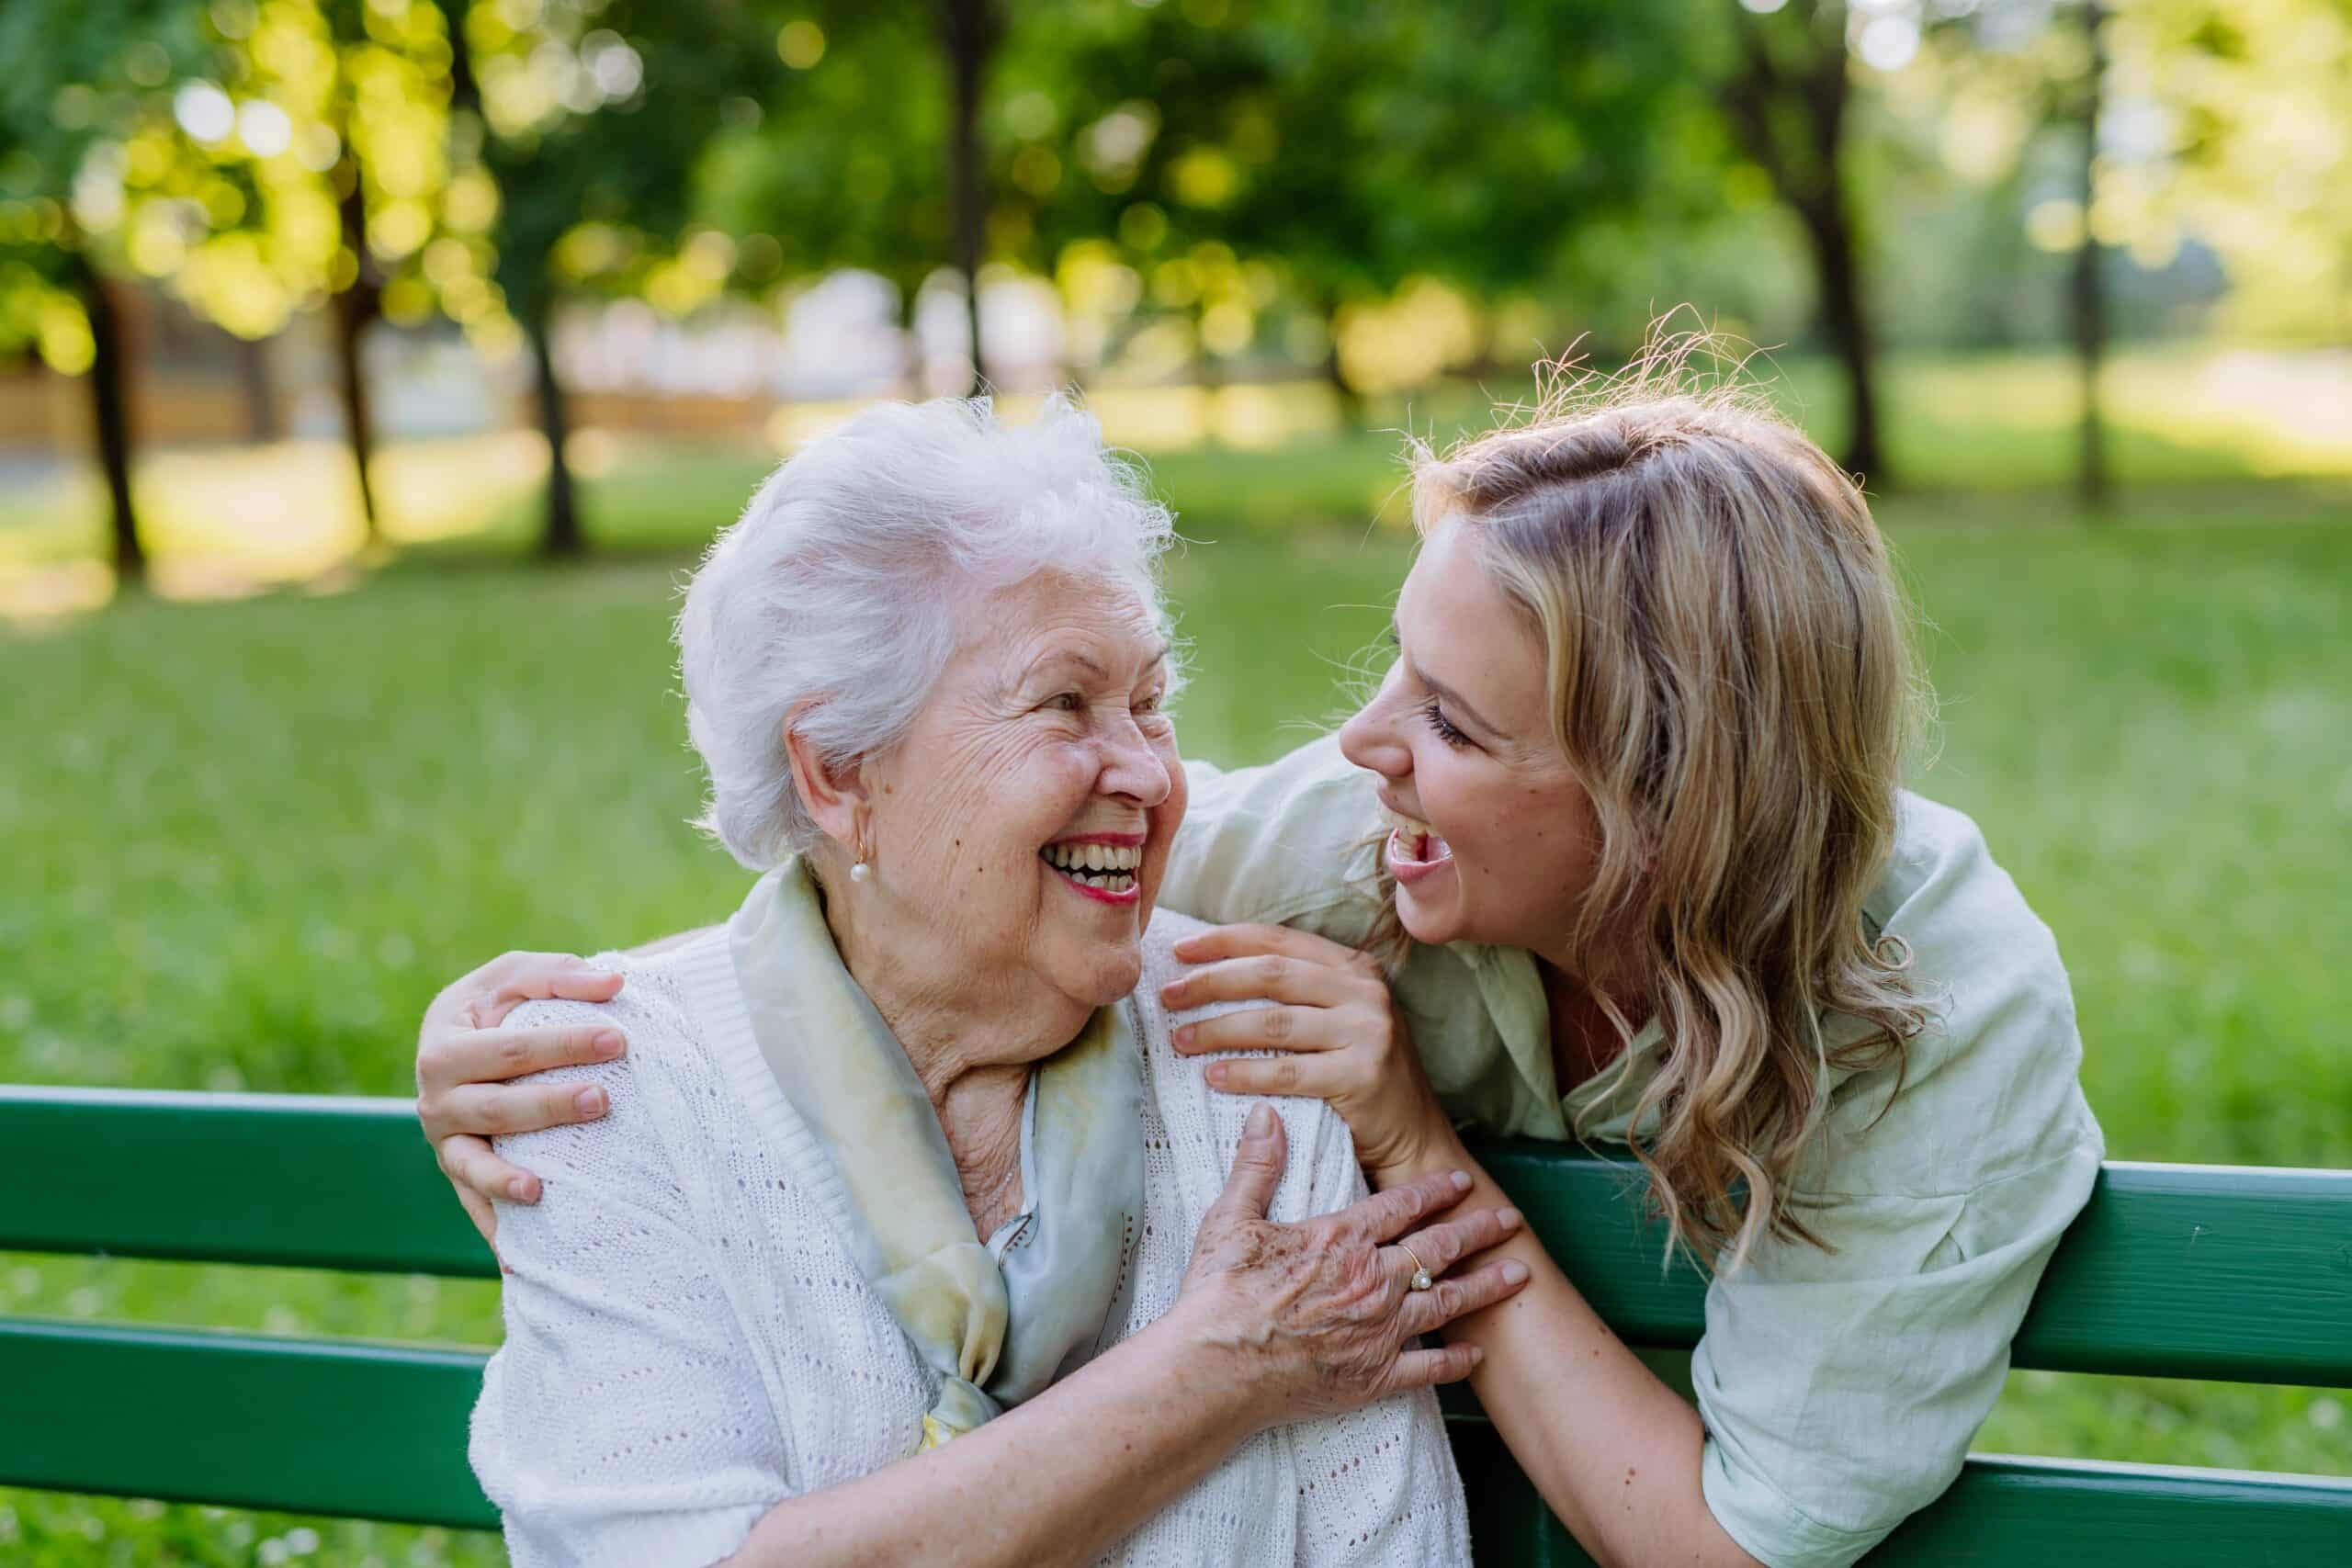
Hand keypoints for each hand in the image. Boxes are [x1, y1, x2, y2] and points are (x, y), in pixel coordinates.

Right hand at [414, 950, 627, 1254]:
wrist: (469, 1041)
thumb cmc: (500, 1005)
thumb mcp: (519, 976)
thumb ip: (562, 975)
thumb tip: (616, 984)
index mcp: (445, 1043)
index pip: (509, 1049)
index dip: (563, 1044)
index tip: (619, 1040)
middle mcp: (436, 1098)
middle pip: (495, 1108)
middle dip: (549, 1106)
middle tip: (603, 1100)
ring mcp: (446, 1142)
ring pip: (472, 1164)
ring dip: (506, 1178)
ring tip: (539, 1189)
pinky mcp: (459, 1175)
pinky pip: (475, 1207)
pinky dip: (495, 1232)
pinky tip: (519, 1261)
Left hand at [1162, 923, 1447, 1180]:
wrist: (1413, 1135)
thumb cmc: (1358, 1073)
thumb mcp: (1338, 1017)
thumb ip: (1295, 991)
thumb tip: (1210, 972)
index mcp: (1354, 967)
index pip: (1278, 940)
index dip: (1224, 941)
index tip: (1179, 950)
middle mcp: (1365, 992)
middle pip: (1271, 974)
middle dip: (1211, 982)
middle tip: (1169, 996)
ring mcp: (1368, 1031)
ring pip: (1273, 1022)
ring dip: (1217, 1029)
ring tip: (1180, 1040)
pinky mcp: (1362, 1074)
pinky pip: (1287, 1071)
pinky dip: (1244, 1074)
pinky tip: (1213, 1076)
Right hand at [1170, 1103, 1528, 1428]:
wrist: (1218, 1369)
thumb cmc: (1220, 1295)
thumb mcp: (1231, 1219)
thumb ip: (1256, 1166)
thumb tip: (1266, 1115)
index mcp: (1342, 1238)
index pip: (1402, 1205)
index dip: (1435, 1190)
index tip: (1461, 1180)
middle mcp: (1373, 1280)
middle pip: (1439, 1248)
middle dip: (1478, 1229)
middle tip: (1509, 1219)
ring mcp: (1380, 1330)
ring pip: (1448, 1301)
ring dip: (1486, 1286)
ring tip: (1518, 1274)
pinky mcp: (1376, 1376)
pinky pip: (1430, 1368)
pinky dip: (1458, 1360)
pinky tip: (1478, 1353)